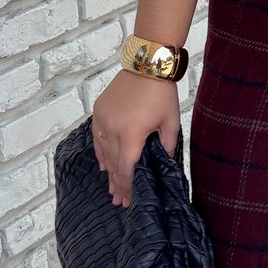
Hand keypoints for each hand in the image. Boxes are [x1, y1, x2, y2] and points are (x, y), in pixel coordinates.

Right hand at [90, 70, 180, 207]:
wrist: (146, 65)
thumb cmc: (161, 93)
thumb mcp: (171, 122)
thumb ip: (166, 147)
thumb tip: (164, 165)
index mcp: (131, 134)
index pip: (127, 168)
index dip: (127, 186)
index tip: (127, 200)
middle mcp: (112, 129)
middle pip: (114, 164)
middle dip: (117, 184)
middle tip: (119, 201)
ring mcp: (103, 120)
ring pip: (104, 153)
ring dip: (108, 172)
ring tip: (111, 189)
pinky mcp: (99, 112)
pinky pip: (97, 138)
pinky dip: (100, 153)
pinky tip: (104, 166)